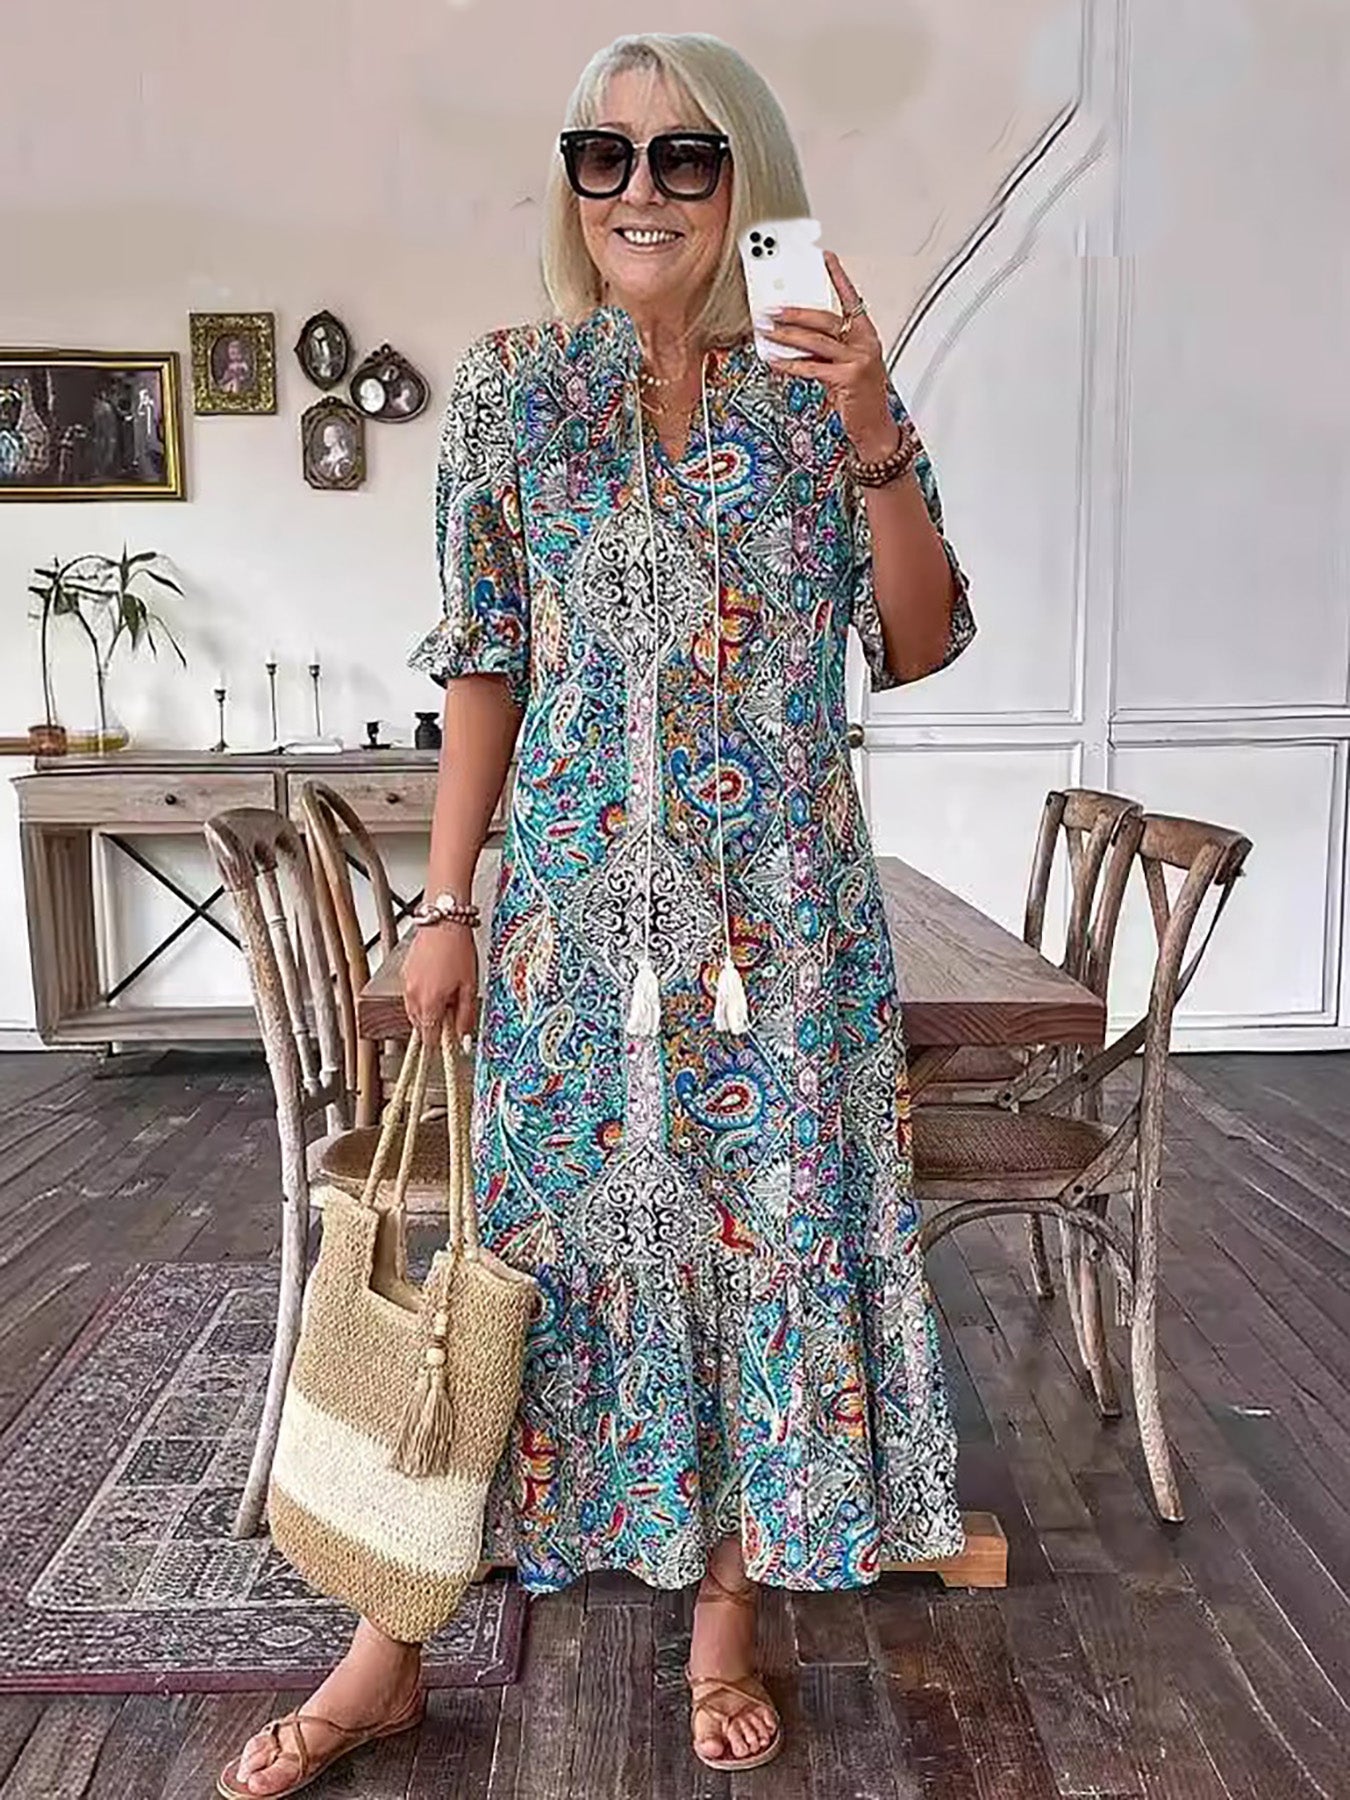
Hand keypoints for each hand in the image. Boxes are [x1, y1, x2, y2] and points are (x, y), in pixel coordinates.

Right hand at [402, 923, 478, 1044]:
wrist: (443, 922)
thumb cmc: (457, 950)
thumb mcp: (469, 986)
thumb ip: (465, 1016)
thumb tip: (464, 1038)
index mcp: (429, 1003)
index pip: (428, 1037)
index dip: (438, 1043)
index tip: (447, 1044)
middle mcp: (413, 996)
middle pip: (420, 1024)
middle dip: (434, 1025)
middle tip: (452, 1012)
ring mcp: (406, 984)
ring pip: (414, 1010)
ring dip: (427, 1010)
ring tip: (446, 994)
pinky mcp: (405, 973)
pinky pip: (411, 994)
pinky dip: (422, 996)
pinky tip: (437, 982)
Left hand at [758, 250, 899, 460]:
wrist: (875, 427)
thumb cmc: (861, 397)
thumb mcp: (847, 365)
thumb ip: (827, 349)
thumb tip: (795, 339)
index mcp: (866, 335)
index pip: (851, 298)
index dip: (838, 277)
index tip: (825, 259)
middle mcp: (864, 344)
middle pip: (826, 318)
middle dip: (795, 312)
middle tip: (773, 308)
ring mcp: (858, 361)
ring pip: (816, 341)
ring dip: (787, 336)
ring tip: (767, 330)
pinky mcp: (848, 379)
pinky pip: (812, 367)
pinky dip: (790, 364)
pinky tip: (775, 359)